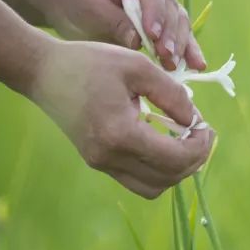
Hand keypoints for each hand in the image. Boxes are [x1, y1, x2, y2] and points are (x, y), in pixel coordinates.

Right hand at [30, 39, 213, 198]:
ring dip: (176, 169)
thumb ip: (171, 93)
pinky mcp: (96, 161)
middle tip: (203, 133)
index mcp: (120, 133)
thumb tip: (193, 120)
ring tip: (187, 140)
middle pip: (167, 178)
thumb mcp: (138, 66)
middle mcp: (108, 157)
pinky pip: (136, 180)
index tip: (206, 126)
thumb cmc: (91, 62)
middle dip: (193, 159)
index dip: (199, 147)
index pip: (174, 158)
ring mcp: (100, 163)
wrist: (43, 72)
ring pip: (152, 187)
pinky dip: (157, 168)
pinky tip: (164, 142)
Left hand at [36, 0, 206, 70]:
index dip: (156, 13)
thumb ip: (114, 22)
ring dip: (180, 43)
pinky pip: (175, 29)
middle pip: (169, 4)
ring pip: (177, 18)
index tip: (154, 37)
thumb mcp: (86, 8)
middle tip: (167, 57)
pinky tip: (195, 63)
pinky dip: (183, 47)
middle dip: (171, 33)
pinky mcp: (158, 12)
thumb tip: (139, 42)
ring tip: (178, 65)